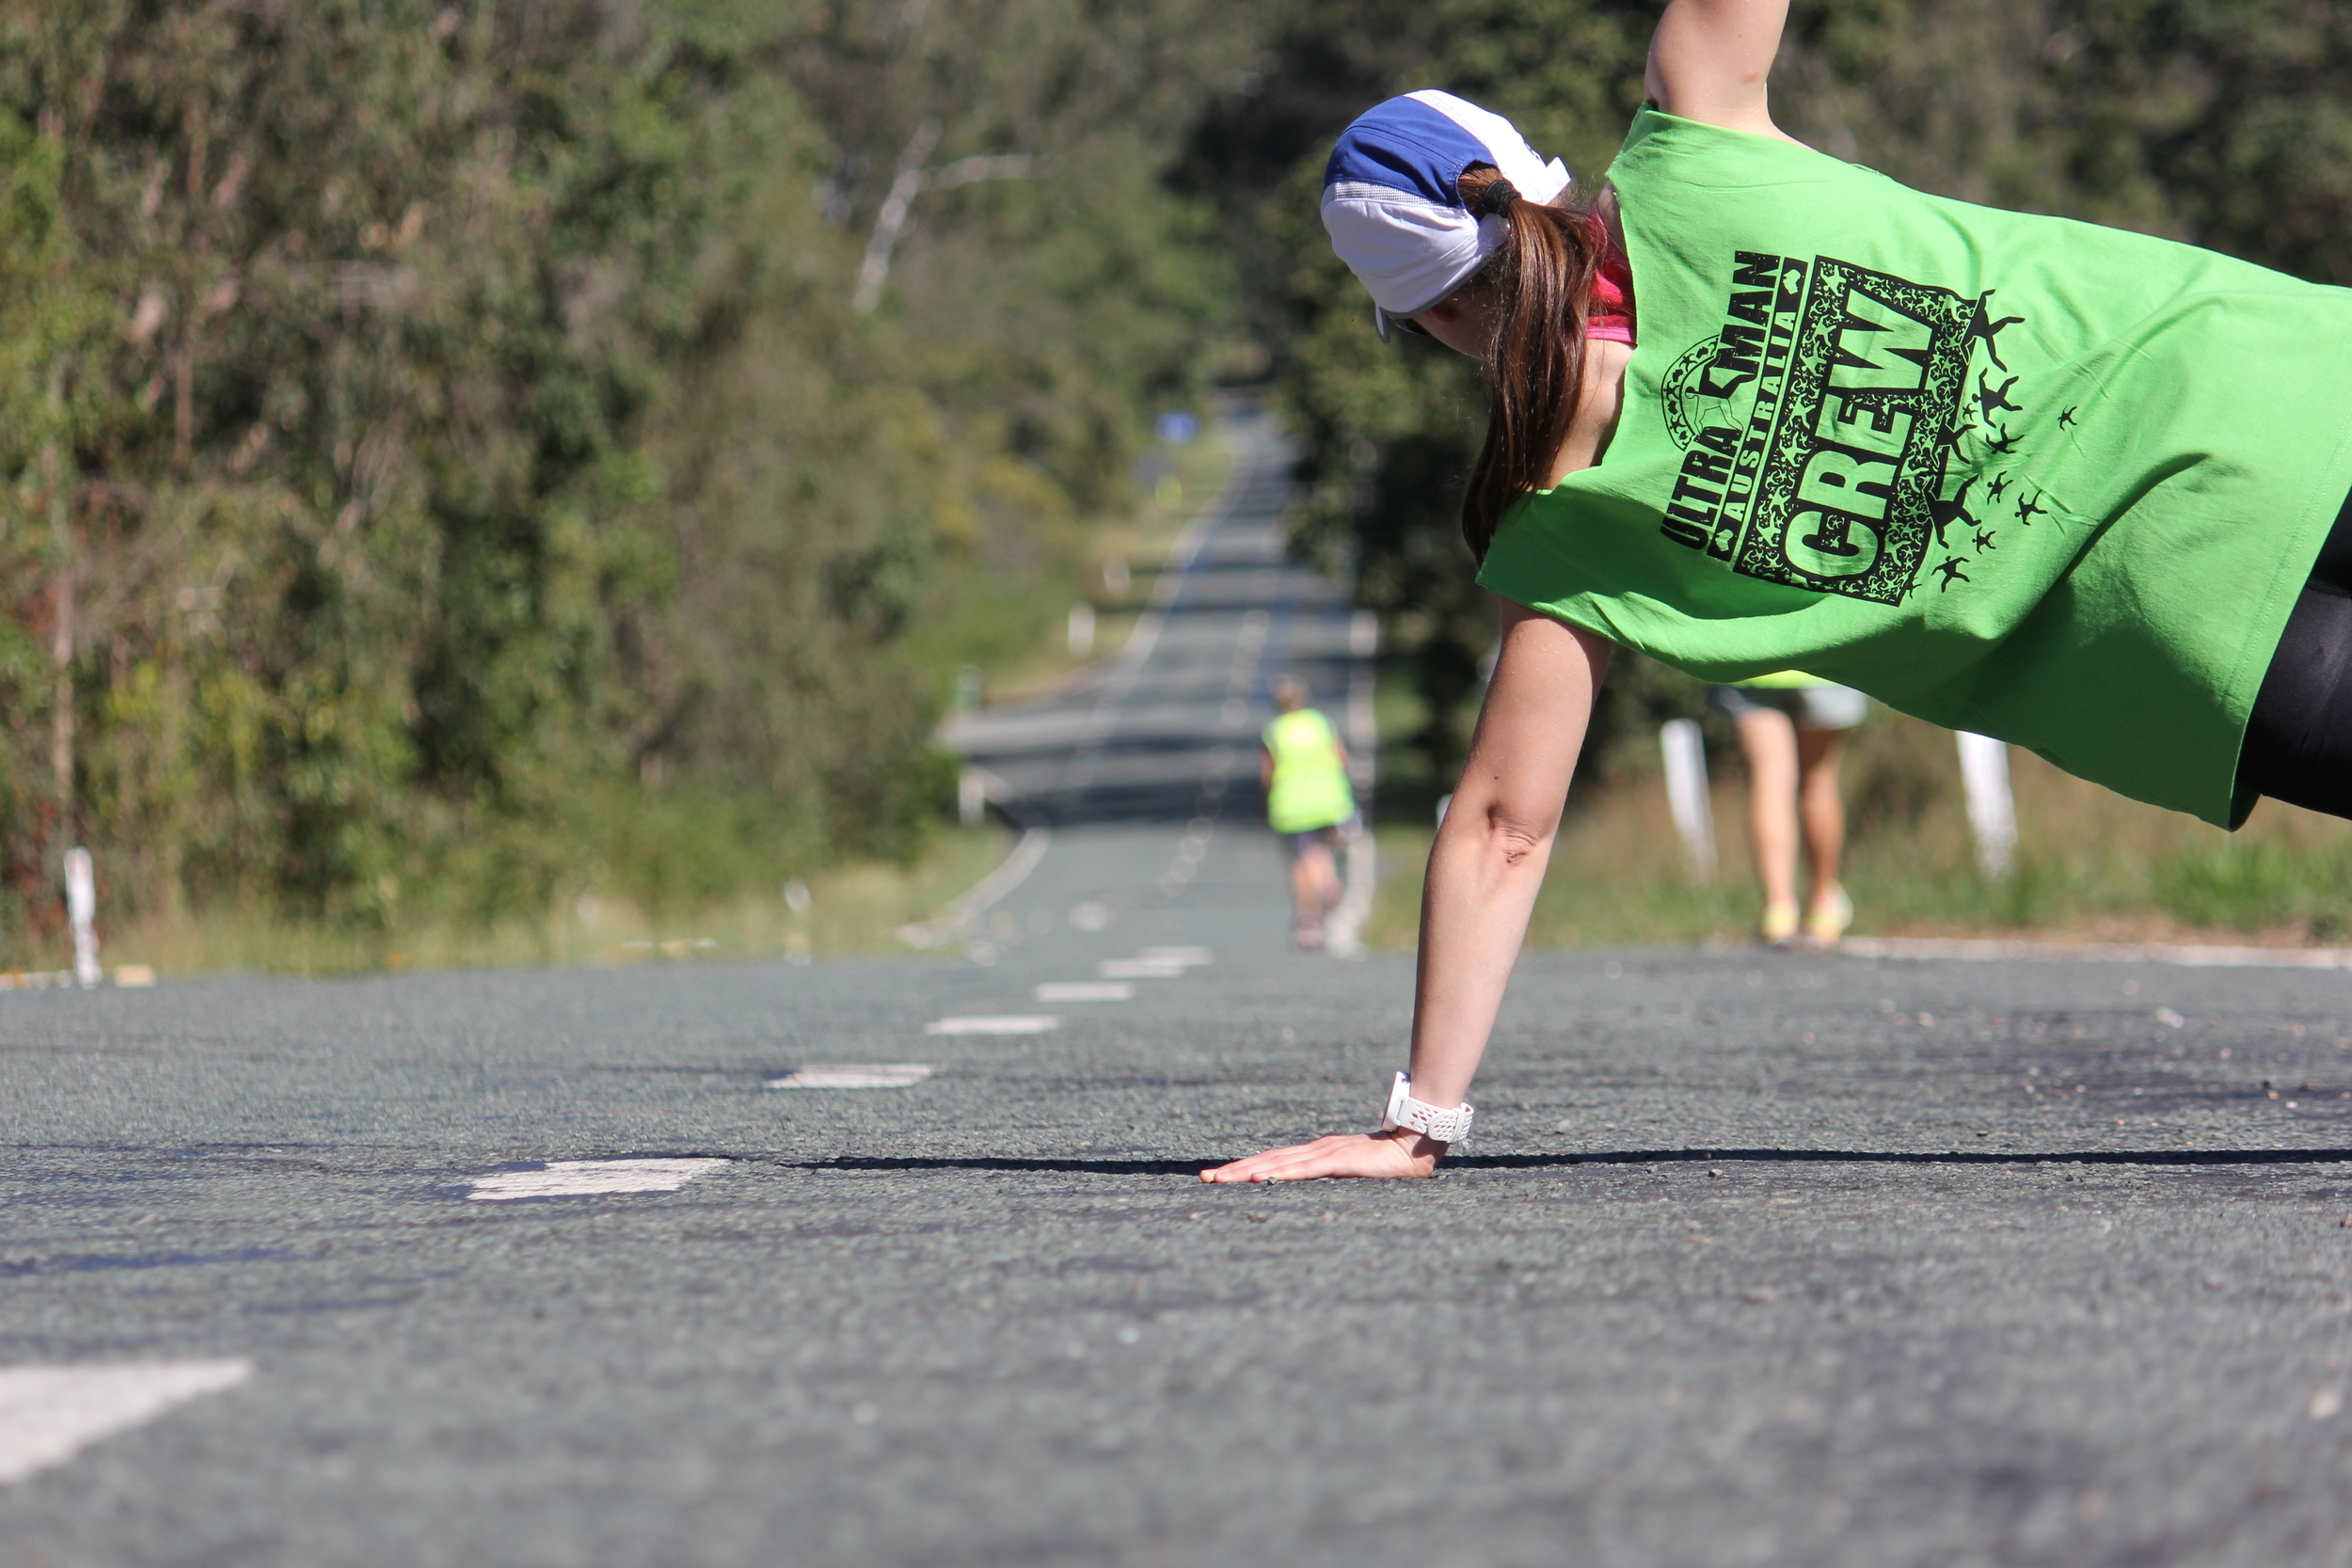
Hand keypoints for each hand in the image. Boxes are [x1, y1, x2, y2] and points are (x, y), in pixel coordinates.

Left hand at [1199, 1129, 1442, 1182]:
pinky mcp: (1339, 1160)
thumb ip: (1329, 1177)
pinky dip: (1280, 1174)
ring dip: (1246, 1172)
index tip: (1217, 1177)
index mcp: (1314, 1154)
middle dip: (1234, 1170)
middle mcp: (1313, 1150)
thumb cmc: (1385, 1162)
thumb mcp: (1348, 1172)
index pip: (1271, 1161)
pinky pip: (1304, 1170)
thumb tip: (1306, 1187)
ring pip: (1277, 1164)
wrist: (1413, 1145)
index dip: (1243, 1168)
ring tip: (1221, 1180)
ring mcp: (1324, 1154)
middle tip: (1204, 1179)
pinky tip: (1262, 1179)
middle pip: (1266, 1160)